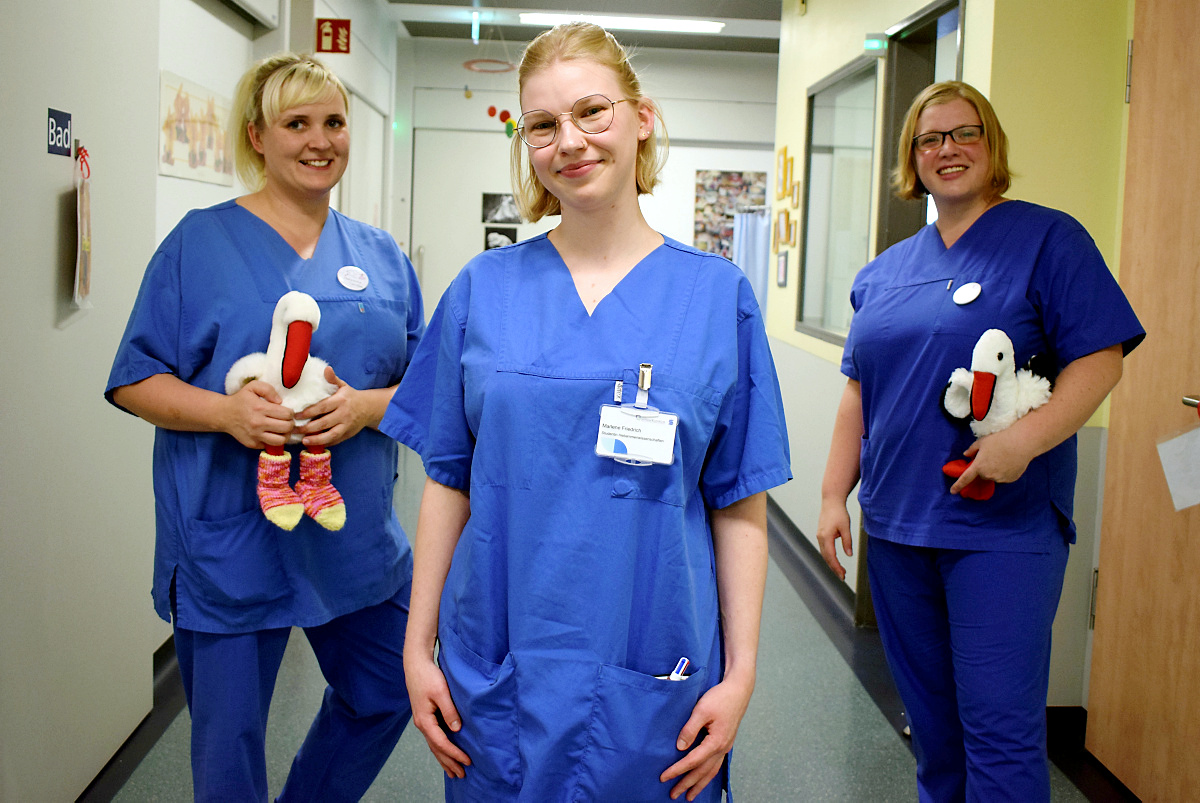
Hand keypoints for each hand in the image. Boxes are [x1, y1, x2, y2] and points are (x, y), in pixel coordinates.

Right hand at [221, 381, 293, 448]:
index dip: (290, 413)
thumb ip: (268, 390)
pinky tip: (271, 434)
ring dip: (285, 435)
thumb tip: (280, 401)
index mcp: (260, 408)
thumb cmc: (241, 400)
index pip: (287, 414)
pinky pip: (269, 445)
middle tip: (287, 421)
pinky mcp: (252, 444)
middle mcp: (258, 423)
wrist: (223, 414)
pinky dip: (273, 441)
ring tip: (282, 430)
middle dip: (291, 424)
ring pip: (281, 440)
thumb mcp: (253, 387)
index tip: (287, 412)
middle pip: (286, 428)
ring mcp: (255, 435)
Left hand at [296, 366, 370, 448]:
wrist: (369, 408)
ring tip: (304, 441)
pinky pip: (335, 440)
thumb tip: (327, 369)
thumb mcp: (343, 386)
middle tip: (294, 429)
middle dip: (308, 428)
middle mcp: (344, 414)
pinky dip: (324, 443)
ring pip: (331, 435)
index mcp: (340, 401)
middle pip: (324, 422)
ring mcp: (346, 426)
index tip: (296, 415)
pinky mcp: (348, 434)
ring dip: (316, 439)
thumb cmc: (351, 396)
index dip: (308, 412)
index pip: (322, 407)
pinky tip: (314, 444)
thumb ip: (333, 379)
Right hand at [403, 645, 470, 778]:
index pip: (441, 743)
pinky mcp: (425, 716)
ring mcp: (422, 721)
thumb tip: (457, 729)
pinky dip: (440, 749)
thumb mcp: (441, 692)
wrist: (416, 664)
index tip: (467, 761)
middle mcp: (422, 724)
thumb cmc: (428, 676)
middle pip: (436, 749)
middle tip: (462, 775)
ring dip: (443, 759)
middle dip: (449, 763)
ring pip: (433, 745)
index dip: (454, 754)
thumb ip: (449, 711)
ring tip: (453, 772)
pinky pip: (433, 738)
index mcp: (425, 720)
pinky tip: (444, 753)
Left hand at [660, 674, 753, 800]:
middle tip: (673, 795)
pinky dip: (708, 775)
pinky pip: (716, 765)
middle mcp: (722, 748)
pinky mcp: (725, 743)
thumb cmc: (720, 698)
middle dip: (687, 784)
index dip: (677, 770)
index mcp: (715, 742)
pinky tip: (703, 779)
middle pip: (702, 772)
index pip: (692, 761)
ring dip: (699, 784)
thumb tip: (680, 747)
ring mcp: (725, 747)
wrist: (738, 690)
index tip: (664, 777)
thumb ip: (690, 729)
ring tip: (689, 796)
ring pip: (711, 772)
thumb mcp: (701, 710)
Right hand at [816, 499, 852, 580]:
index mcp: (826, 537)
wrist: (831, 501)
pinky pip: (824, 549)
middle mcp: (820, 538)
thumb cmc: (839, 512)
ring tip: (840, 570)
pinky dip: (829, 556)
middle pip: (826, 557)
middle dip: (834, 568)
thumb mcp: (846, 527)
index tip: (842, 575)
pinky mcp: (821, 534)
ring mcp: (819, 536)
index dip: (837, 567)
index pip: (831, 557)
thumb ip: (847, 542)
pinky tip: (834, 559)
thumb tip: (849, 555)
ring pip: (824, 554)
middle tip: (842, 576)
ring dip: (831, 563)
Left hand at [949, 427, 1033, 494]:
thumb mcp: (982, 442)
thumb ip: (972, 450)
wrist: (1021, 443)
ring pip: (994, 476)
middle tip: (993, 456)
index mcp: (978, 466)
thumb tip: (966, 455)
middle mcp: (988, 475)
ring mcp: (1000, 478)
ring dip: (995, 470)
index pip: (965, 478)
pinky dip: (1005, 472)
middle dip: (985, 468)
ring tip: (1004, 457)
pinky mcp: (1010, 479)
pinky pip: (1004, 477)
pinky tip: (1011, 462)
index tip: (952, 491)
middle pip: (983, 475)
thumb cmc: (999, 440)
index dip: (958, 485)